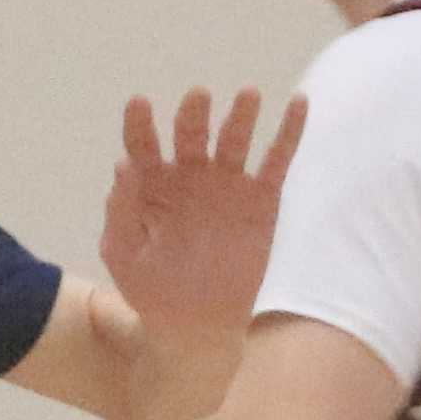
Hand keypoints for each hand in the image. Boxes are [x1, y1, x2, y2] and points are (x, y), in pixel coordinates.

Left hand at [98, 86, 300, 347]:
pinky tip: (299, 102)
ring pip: (235, 139)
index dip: (139, 122)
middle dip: (193, 115)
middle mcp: (190, 174)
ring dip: (242, 115)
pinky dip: (289, 131)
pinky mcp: (261, 197)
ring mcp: (227, 182)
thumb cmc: (150, 289)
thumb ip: (121, 211)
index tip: (139, 103)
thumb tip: (123, 166)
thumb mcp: (124, 254)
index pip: (142, 143)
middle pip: (191, 134)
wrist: (195, 324)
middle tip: (197, 98)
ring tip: (248, 95)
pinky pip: (277, 159)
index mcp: (151, 183)